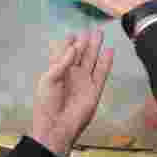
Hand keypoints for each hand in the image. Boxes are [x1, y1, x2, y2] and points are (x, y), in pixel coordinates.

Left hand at [31, 30, 112, 156]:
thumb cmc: (47, 103)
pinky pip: (102, 73)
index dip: (67, 44)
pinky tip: (109, 51)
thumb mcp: (48, 79)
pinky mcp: (94, 90)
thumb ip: (61, 62)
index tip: (72, 33)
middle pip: (79, 54)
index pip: (63, 54)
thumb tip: (74, 47)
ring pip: (91, 60)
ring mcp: (83, 82)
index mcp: (56, 72)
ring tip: (100, 34)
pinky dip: (106, 62)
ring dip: (95, 48)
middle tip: (90, 29)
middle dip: (84, 42)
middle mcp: (71, 75)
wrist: (57, 127)